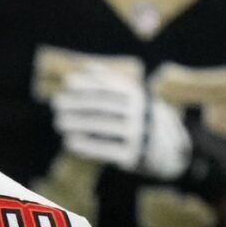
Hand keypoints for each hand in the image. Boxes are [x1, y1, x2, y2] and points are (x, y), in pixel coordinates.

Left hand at [51, 67, 190, 180]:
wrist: (170, 150)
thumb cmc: (141, 118)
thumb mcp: (131, 98)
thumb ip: (108, 84)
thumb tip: (81, 69)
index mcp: (137, 96)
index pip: (109, 86)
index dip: (87, 83)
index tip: (66, 82)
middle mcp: (139, 113)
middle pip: (102, 105)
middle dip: (77, 103)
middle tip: (55, 104)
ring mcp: (138, 135)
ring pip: (102, 127)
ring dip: (77, 123)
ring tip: (58, 123)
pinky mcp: (134, 157)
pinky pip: (106, 150)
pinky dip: (86, 146)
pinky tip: (69, 143)